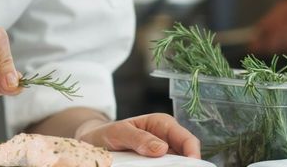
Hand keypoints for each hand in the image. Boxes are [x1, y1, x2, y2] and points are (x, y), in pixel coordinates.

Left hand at [75, 113, 200, 158]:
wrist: (94, 142)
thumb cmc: (107, 133)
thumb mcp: (118, 132)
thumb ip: (138, 138)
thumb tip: (162, 148)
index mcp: (162, 124)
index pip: (186, 139)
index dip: (193, 153)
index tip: (191, 166)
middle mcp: (166, 139)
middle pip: (186, 155)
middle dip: (186, 166)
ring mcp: (162, 154)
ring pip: (177, 165)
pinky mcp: (155, 165)